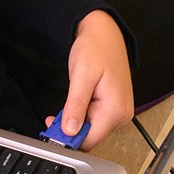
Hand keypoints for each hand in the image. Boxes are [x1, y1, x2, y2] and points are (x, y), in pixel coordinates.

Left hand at [50, 10, 132, 148]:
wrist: (104, 33)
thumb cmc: (96, 48)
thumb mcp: (81, 76)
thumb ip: (76, 105)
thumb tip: (69, 130)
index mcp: (115, 110)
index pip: (90, 140)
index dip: (68, 138)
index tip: (52, 129)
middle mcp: (121, 114)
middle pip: (91, 137)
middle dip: (70, 130)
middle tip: (54, 116)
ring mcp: (119, 111)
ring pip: (92, 129)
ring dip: (75, 122)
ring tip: (68, 102)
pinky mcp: (114, 106)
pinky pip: (95, 120)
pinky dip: (82, 115)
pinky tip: (76, 102)